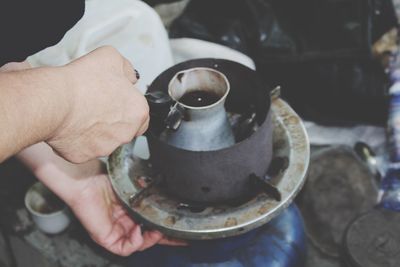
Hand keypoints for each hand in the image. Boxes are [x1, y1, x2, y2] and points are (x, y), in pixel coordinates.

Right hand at [47, 46, 148, 162]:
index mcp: (138, 111)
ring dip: (97, 131)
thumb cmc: (82, 82)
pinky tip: (70, 126)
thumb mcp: (111, 58)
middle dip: (114, 121)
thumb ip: (127, 69)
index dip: (128, 107)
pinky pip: (84, 149)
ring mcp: (105, 148)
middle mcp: (126, 133)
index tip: (116, 101)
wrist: (55, 101)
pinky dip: (78, 140)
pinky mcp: (84, 156)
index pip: (142, 116)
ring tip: (81, 114)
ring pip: (105, 141)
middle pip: (125, 130)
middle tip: (96, 106)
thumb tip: (130, 77)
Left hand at [66, 163, 183, 255]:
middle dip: (165, 238)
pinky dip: (135, 242)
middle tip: (180, 237)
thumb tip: (167, 195)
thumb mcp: (134, 186)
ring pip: (138, 244)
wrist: (86, 179)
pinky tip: (138, 231)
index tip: (182, 227)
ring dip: (151, 239)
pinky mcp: (106, 238)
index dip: (166, 227)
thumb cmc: (105, 178)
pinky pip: (124, 248)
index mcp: (130, 211)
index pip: (151, 223)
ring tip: (157, 230)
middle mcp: (123, 223)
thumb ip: (149, 194)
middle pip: (148, 237)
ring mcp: (115, 231)